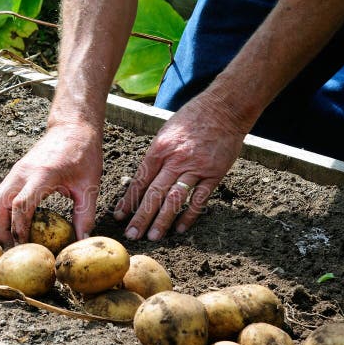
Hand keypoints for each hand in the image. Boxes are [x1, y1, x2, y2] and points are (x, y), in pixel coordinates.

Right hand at [0, 122, 102, 245]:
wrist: (73, 127)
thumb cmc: (83, 154)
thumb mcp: (90, 185)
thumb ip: (85, 214)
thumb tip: (82, 241)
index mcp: (43, 174)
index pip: (21, 204)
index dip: (19, 228)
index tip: (25, 246)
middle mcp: (23, 172)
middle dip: (0, 230)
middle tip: (12, 250)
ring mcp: (16, 171)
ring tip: (11, 241)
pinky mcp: (15, 172)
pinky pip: (1, 195)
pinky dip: (2, 212)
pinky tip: (14, 226)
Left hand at [113, 95, 246, 239]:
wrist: (224, 108)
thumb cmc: (192, 119)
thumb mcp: (166, 132)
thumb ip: (156, 156)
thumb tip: (142, 181)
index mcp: (160, 149)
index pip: (140, 180)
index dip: (129, 201)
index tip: (120, 217)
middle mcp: (175, 160)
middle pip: (154, 193)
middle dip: (141, 217)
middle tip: (132, 235)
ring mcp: (196, 168)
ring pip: (174, 199)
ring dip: (162, 220)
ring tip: (153, 236)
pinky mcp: (214, 174)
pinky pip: (199, 199)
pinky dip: (189, 215)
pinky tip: (179, 228)